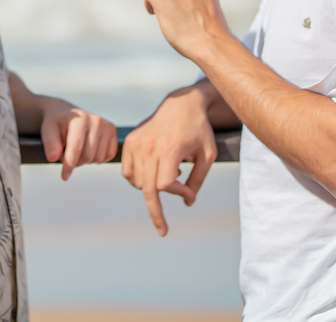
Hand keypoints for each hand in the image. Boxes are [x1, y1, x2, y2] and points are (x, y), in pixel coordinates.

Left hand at [39, 99, 118, 180]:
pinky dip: (97, 158)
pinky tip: (88, 149)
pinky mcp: (113, 132)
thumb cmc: (57, 123)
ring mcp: (107, 126)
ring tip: (77, 149)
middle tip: (66, 154)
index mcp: (80, 119)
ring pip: (98, 158)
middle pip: (88, 156)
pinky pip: (108, 155)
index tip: (64, 177)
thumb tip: (53, 158)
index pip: (76, 147)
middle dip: (75, 161)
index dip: (69, 164)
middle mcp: (96, 121)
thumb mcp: (48, 130)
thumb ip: (50, 144)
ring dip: (86, 160)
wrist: (67, 114)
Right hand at [120, 87, 217, 236]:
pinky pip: (128, 172)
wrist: (181, 104)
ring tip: (169, 175)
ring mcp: (137, 143)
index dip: (177, 193)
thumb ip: (198, 180)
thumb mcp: (207, 155)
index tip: (189, 192)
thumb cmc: (198, 130)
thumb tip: (187, 202)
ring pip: (138, 183)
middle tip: (163, 230)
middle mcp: (150, 146)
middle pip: (148, 190)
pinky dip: (138, 180)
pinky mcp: (130, 142)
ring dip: (152, 189)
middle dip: (156, 213)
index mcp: (170, 149)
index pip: (165, 185)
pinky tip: (153, 174)